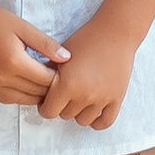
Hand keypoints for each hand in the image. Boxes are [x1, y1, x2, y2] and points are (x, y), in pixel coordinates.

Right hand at [0, 2, 67, 110]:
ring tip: (44, 81)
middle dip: (51, 87)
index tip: (66, 70)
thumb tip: (67, 58)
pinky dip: (22, 95)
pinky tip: (28, 83)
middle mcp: (2, 79)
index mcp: (15, 62)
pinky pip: (10, 99)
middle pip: (37, 92)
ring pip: (25, 100)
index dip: (60, 77)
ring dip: (37, 94)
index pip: (46, 80)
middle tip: (58, 77)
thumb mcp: (23, 27)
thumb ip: (46, 44)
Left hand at [37, 10, 136, 131]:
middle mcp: (84, 95)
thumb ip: (48, 73)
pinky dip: (97, 120)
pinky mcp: (116, 99)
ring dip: (78, 112)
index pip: (48, 112)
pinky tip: (92, 110)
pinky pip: (105, 122)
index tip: (47, 99)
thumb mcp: (61, 55)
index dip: (45, 106)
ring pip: (83, 121)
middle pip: (65, 116)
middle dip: (61, 106)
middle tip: (64, 95)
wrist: (114, 32)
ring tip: (78, 100)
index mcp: (67, 85)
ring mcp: (101, 99)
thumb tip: (38, 87)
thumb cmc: (86, 39)